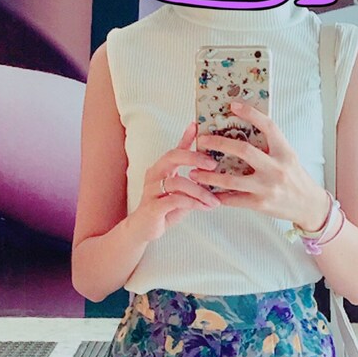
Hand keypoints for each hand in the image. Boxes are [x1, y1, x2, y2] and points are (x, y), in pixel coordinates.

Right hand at [133, 121, 221, 241]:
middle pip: (172, 156)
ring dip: (199, 190)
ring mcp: (151, 190)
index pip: (175, 149)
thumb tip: (213, 170)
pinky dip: (192, 203)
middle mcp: (154, 175)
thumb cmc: (164, 209)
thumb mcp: (180, 191)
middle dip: (194, 158)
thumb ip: (192, 180)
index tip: (197, 126)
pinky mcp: (152, 207)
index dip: (186, 137)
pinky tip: (204, 207)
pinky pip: (174, 200)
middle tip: (213, 164)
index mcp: (161, 169)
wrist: (143, 230)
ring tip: (214, 201)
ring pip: (177, 182)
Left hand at [191, 100, 329, 229]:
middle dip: (219, 143)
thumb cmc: (295, 178)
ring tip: (194, 172)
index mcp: (284, 152)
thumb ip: (270, 145)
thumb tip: (245, 128)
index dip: (250, 113)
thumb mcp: (288, 157)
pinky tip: (206, 192)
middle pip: (243, 151)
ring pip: (231, 179)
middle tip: (202, 140)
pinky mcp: (260, 204)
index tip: (233, 105)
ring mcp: (267, 187)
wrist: (309, 205)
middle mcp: (276, 168)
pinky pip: (234, 199)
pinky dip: (218, 196)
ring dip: (209, 176)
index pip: (268, 126)